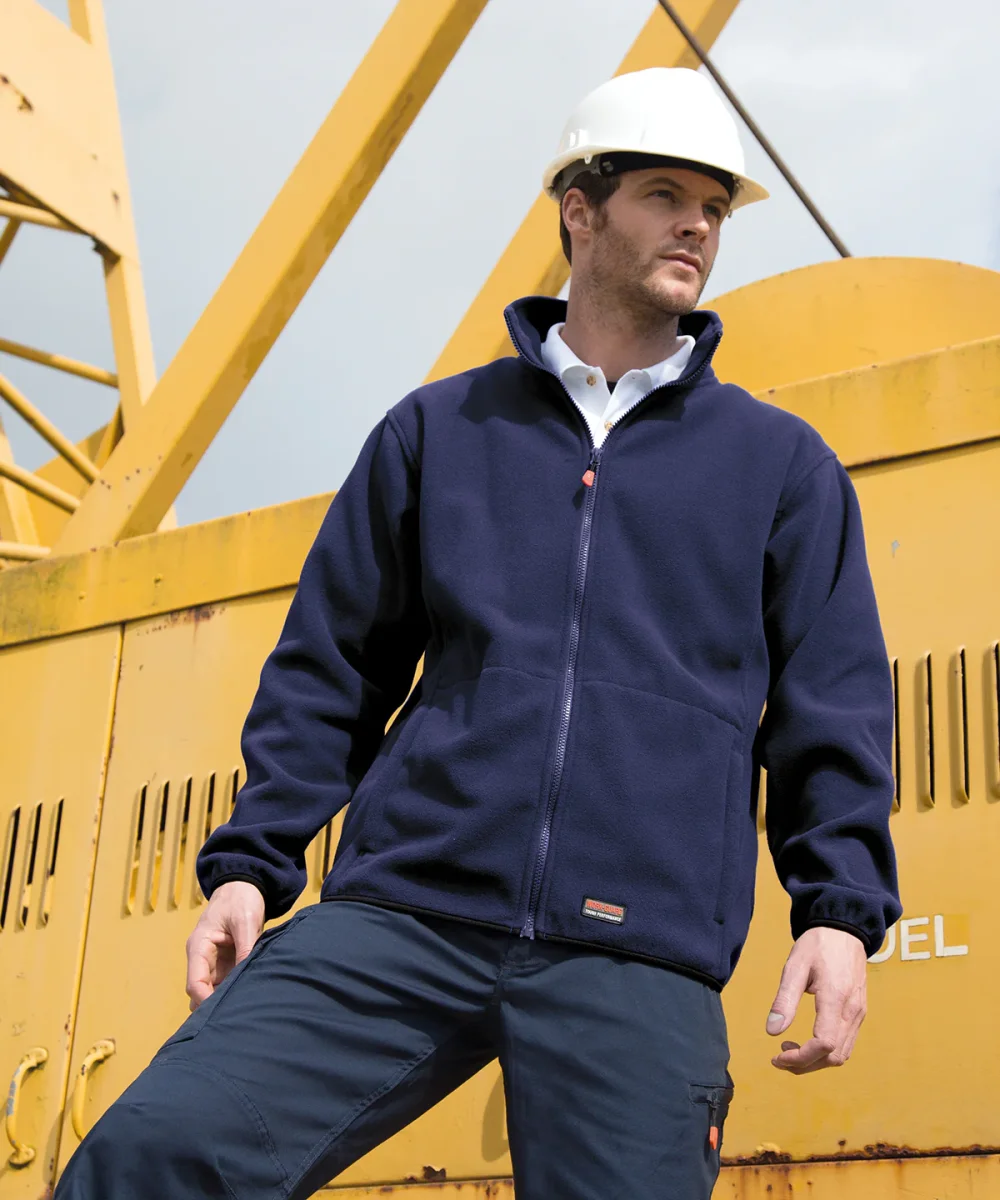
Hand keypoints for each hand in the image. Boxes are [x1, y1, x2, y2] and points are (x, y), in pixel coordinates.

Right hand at [185, 880, 264, 1010]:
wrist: (244, 886)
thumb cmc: (240, 899)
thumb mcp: (245, 921)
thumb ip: (245, 948)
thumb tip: (245, 975)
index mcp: (199, 946)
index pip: (194, 983)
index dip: (206, 1000)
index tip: (224, 1011)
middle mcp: (202, 958)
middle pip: (201, 992)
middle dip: (214, 1004)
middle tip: (237, 1014)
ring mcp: (214, 962)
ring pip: (212, 991)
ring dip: (224, 999)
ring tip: (244, 1007)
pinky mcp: (226, 963)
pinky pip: (225, 984)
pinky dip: (233, 990)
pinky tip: (248, 997)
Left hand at [765, 926, 866, 1073]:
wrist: (845, 930)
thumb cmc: (818, 945)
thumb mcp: (795, 966)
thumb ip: (785, 999)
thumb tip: (772, 1031)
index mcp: (835, 998)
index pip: (824, 1044)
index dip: (801, 1057)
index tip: (777, 1056)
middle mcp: (852, 1011)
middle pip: (834, 1056)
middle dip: (805, 1065)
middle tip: (779, 1059)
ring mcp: (859, 1013)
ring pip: (842, 1054)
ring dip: (816, 1061)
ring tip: (790, 1051)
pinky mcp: (859, 1013)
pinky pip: (846, 1043)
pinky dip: (826, 1052)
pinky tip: (807, 1041)